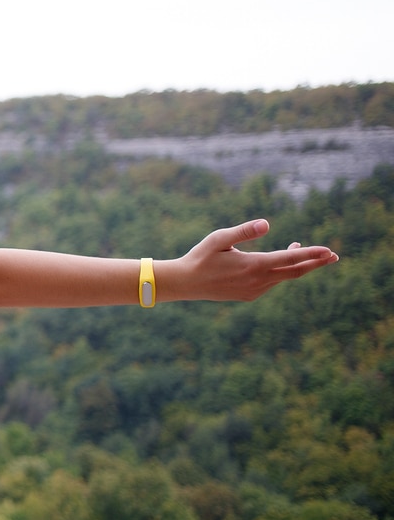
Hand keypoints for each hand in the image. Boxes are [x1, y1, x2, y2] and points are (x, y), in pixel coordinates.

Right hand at [172, 219, 337, 302]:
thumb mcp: (219, 238)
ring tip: (299, 248)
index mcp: (254, 265)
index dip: (311, 253)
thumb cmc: (200, 256)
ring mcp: (255, 291)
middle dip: (316, 263)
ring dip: (295, 264)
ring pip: (283, 277)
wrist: (185, 283)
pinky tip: (276, 263)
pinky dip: (280, 272)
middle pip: (295, 272)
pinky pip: (271, 283)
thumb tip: (267, 223)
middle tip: (334, 256)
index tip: (330, 251)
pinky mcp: (250, 296)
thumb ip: (244, 231)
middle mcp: (258, 281)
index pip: (290, 258)